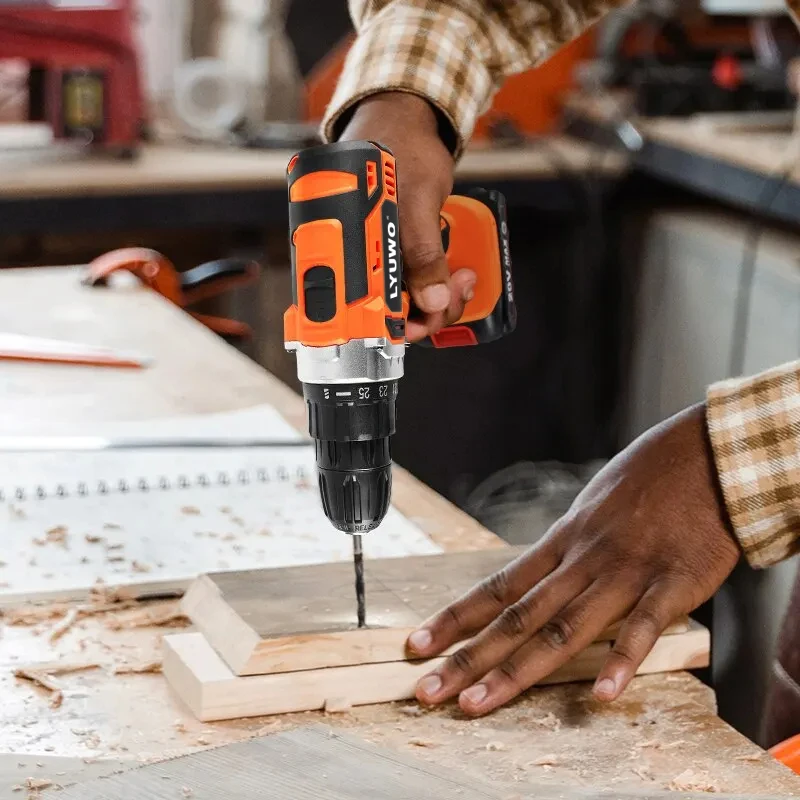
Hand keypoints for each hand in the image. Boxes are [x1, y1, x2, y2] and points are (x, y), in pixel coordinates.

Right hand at [339, 92, 474, 340]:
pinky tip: (453, 274)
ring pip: (405, 301)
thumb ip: (422, 253)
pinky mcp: (393, 254)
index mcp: (346, 246)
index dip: (398, 325)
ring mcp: (375, 256)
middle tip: (458, 287)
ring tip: (461, 278)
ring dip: (438, 299)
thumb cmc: (399, 148)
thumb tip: (430, 300)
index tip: (429, 323)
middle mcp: (357, 256)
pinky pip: (414, 284)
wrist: (403, 120)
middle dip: (430, 309)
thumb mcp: (416, 200)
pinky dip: (436, 286)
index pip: (364, 309)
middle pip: (389, 310)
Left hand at [406, 403, 739, 715]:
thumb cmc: (651, 475)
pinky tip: (602, 695)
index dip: (454, 618)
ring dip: (518, 670)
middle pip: (517, 616)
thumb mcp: (595, 506)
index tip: (418, 644)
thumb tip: (549, 571)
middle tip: (427, 691)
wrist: (707, 452)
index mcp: (563, 541)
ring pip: (563, 629)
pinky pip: (644, 629)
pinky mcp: (672, 584)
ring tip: (478, 702)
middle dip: (467, 657)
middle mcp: (582, 560)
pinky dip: (622, 661)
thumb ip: (572, 546)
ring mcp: (624, 573)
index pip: (498, 587)